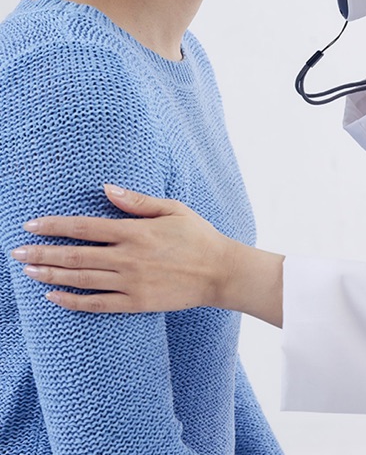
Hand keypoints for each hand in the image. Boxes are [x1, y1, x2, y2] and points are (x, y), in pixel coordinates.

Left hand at [10, 184, 247, 314]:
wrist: (219, 272)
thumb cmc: (198, 236)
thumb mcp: (173, 209)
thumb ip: (138, 201)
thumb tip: (106, 188)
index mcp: (136, 232)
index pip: (85, 227)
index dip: (55, 225)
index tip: (31, 225)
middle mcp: (128, 257)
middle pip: (75, 256)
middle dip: (42, 254)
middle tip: (17, 253)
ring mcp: (130, 282)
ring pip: (80, 279)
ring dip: (51, 276)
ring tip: (29, 272)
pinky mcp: (135, 302)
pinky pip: (96, 304)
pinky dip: (72, 301)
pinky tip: (54, 297)